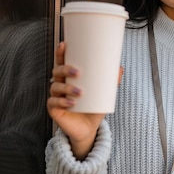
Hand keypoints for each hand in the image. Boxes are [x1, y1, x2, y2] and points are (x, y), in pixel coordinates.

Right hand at [47, 42, 106, 158]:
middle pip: (57, 72)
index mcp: (69, 78)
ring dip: (67, 88)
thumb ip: (110, 82)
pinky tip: (71, 103)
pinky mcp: (53, 109)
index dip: (61, 53)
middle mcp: (60, 84)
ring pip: (56, 87)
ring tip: (79, 93)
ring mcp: (55, 96)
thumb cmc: (93, 108)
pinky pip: (54, 102)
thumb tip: (120, 68)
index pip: (62, 62)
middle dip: (65, 70)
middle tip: (78, 73)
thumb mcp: (103, 94)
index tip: (64, 44)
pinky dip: (62, 102)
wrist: (88, 128)